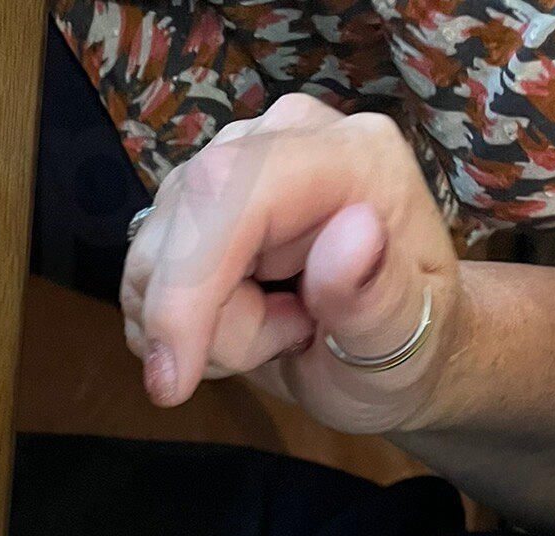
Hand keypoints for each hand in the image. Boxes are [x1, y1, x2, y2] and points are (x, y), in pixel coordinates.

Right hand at [121, 98, 461, 436]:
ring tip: (275, 330)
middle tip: (286, 341)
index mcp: (352, 158)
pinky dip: (178, 317)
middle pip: (182, 223)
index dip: (186, 286)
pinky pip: (146, 268)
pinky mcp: (201, 193)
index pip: (230, 190)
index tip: (175, 380)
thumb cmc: (408, 344)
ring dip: (197, 323)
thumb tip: (353, 234)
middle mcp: (289, 136)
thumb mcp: (405, 344)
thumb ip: (380, 297)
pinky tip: (240, 319)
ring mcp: (237, 158)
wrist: (391, 342)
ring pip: (154, 253)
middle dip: (205, 319)